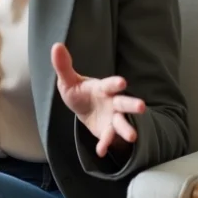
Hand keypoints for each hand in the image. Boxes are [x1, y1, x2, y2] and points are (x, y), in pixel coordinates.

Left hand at [51, 43, 145, 157]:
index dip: (115, 83)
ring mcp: (113, 117)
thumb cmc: (79, 91)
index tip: (122, 82)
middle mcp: (112, 102)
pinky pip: (108, 138)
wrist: (82, 109)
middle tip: (142, 107)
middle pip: (124, 103)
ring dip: (127, 129)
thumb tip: (56, 45)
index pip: (110, 84)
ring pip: (122, 123)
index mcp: (103, 88)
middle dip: (132, 105)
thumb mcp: (68, 80)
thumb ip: (63, 65)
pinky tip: (100, 151)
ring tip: (133, 137)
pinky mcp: (108, 131)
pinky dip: (105, 144)